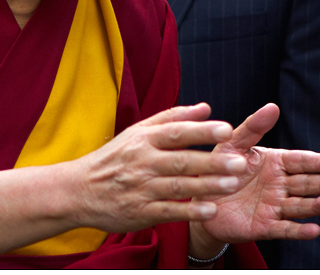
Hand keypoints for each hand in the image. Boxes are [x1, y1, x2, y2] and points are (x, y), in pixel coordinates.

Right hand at [69, 103, 247, 233]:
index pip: (175, 132)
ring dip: (207, 185)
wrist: (79, 189)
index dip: (201, 131)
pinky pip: (169, 210)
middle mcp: (142, 162)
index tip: (225, 129)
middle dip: (211, 161)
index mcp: (143, 139)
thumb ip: (172, 119)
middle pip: (181, 160)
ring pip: (178, 185)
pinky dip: (190, 211)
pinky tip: (210, 209)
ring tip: (233, 184)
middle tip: (239, 162)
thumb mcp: (136, 132)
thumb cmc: (114, 159)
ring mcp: (142, 187)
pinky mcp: (141, 211)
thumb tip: (205, 108)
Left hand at [189, 103, 319, 256]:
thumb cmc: (218, 167)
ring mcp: (274, 206)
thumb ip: (253, 128)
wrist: (201, 198)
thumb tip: (273, 106)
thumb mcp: (232, 144)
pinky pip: (285, 229)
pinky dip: (300, 231)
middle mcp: (279, 185)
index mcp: (275, 163)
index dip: (314, 161)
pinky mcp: (266, 226)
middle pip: (304, 183)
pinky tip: (314, 229)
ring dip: (314, 205)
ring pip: (299, 206)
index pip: (299, 161)